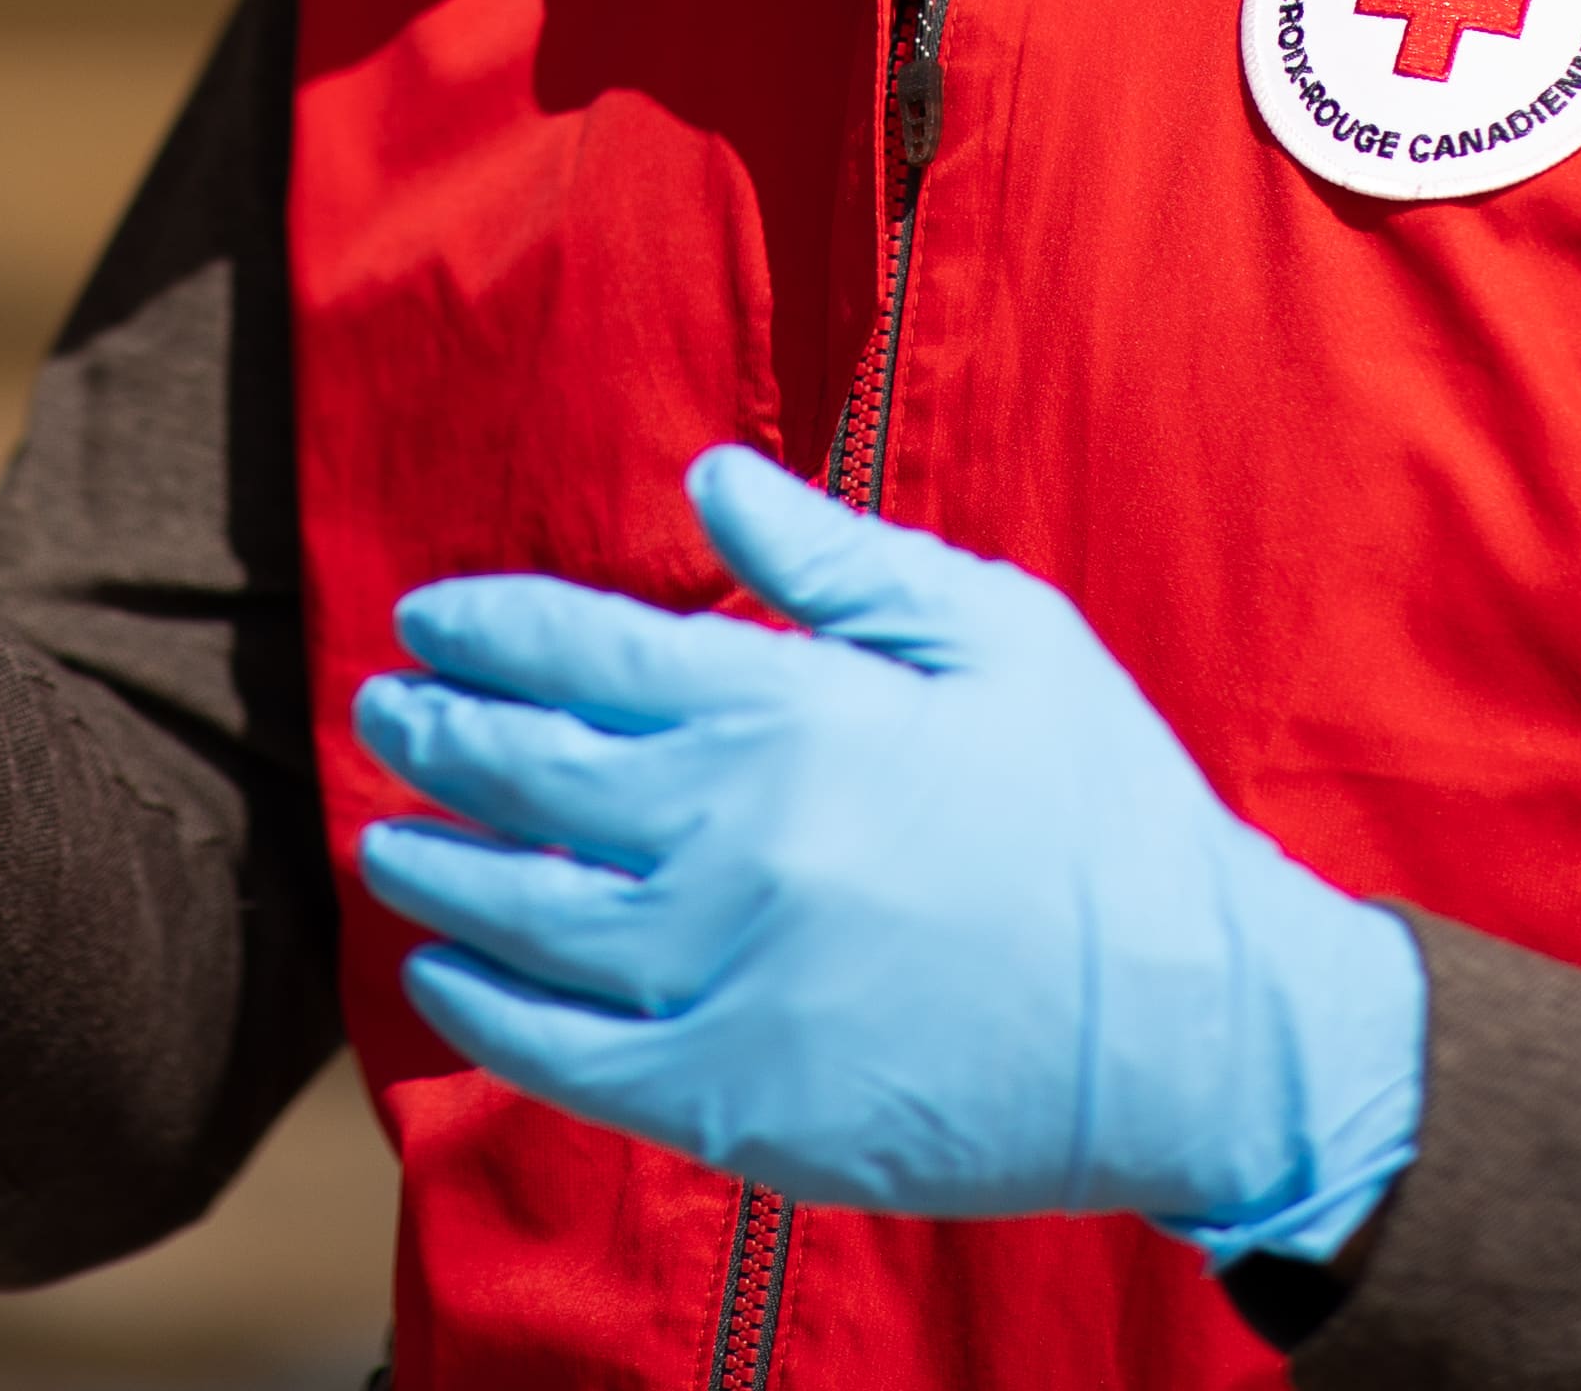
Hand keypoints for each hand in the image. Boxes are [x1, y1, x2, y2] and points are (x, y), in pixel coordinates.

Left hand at [353, 446, 1423, 1263]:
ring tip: (388, 835)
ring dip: (432, 862)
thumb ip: (836, 558)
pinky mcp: (728, 1103)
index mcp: (786, 712)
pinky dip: (481, 1010)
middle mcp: (725, 840)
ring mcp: (716, 978)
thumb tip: (709, 477)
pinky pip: (557, 1054)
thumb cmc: (1102, 817)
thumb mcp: (997, 636)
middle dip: (435, 732)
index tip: (426, 619)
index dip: (487, 630)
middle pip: (524, 772)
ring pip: (515, 911)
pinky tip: (443, 976)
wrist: (1196, 1029)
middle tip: (383, 710)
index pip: (581, 653)